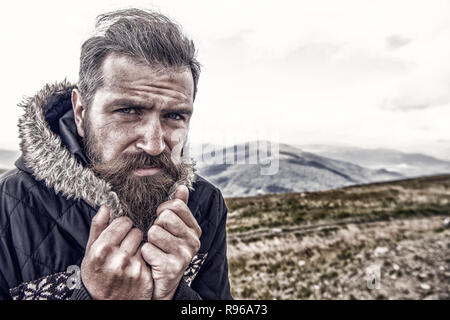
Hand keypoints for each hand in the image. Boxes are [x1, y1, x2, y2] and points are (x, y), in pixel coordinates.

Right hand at [81, 206, 152, 299]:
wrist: (105, 305)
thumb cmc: (96, 276)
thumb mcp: (90, 252)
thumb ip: (98, 228)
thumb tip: (105, 207)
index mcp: (102, 250)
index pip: (124, 222)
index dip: (123, 225)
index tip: (120, 231)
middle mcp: (118, 259)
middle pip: (136, 231)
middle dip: (132, 236)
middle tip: (125, 245)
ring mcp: (132, 268)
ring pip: (145, 243)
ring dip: (139, 246)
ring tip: (130, 256)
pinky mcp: (144, 277)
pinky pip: (149, 257)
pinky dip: (144, 259)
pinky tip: (135, 266)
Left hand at [141, 185, 201, 299]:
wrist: (162, 283)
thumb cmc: (165, 250)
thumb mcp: (174, 229)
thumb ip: (179, 207)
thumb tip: (182, 187)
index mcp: (195, 229)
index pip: (176, 205)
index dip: (162, 210)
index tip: (160, 219)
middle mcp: (193, 241)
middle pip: (165, 217)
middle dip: (155, 226)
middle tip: (158, 238)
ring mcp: (184, 255)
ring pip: (154, 232)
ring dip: (149, 241)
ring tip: (155, 249)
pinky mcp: (172, 268)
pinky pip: (147, 249)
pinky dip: (145, 254)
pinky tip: (151, 261)